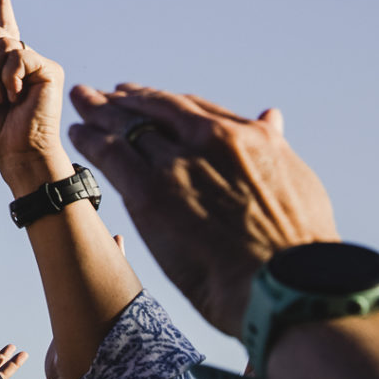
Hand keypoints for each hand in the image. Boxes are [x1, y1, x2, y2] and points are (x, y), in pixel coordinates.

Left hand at [0, 0, 70, 192]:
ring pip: (4, 44)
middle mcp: (22, 59)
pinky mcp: (49, 69)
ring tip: (3, 98)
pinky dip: (8, 76)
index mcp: (3, 65)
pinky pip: (19, 55)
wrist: (15, 152)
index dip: (0, 4)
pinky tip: (16, 95)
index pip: (2, 27)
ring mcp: (37, 62)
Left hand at [67, 83, 338, 335]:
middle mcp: (210, 139)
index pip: (192, 108)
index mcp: (248, 136)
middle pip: (155, 109)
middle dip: (124, 100)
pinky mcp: (150, 191)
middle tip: (99, 94)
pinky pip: (110, 154)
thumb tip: (271, 115)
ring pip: (127, 126)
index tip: (141, 97)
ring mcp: (178, 164)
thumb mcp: (297, 181)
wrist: (288, 285)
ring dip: (100, 113)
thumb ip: (273, 146)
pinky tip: (78, 135)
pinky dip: (90, 141)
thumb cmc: (300, 249)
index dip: (161, 102)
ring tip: (80, 103)